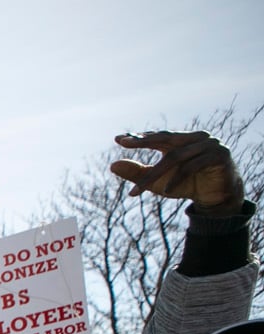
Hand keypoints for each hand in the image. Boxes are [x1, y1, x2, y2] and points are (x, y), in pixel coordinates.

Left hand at [111, 130, 245, 214]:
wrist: (215, 197)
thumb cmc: (185, 185)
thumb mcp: (157, 181)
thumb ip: (138, 173)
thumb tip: (113, 166)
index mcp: (181, 140)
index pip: (157, 136)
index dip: (139, 137)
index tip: (118, 139)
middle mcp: (195, 138)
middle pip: (165, 138)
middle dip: (144, 141)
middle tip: (125, 143)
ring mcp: (209, 144)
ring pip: (175, 156)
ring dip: (156, 174)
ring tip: (138, 189)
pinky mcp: (219, 155)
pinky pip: (193, 166)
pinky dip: (177, 179)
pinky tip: (166, 190)